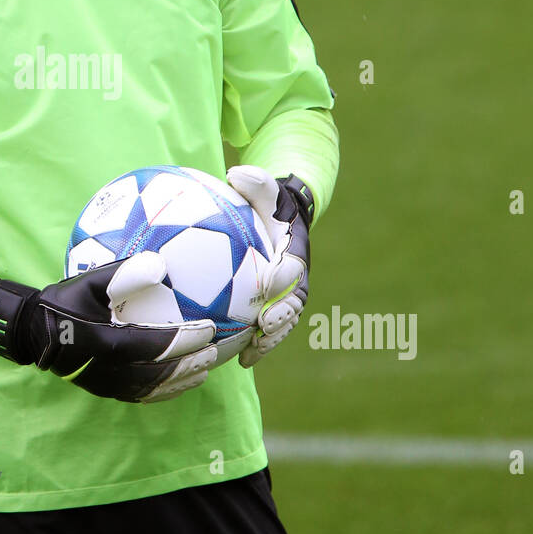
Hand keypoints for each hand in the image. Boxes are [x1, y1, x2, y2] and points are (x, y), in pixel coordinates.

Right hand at [0, 251, 217, 403]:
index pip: (151, 345)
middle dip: (188, 365)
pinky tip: (179, 384)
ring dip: (180, 382)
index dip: (182, 340)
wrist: (32, 333)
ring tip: (203, 371)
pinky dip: (163, 392)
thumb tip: (160, 264)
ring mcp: (103, 384)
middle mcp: (104, 369)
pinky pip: (139, 397)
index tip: (206, 329)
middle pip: (156, 374)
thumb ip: (122, 274)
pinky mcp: (102, 391)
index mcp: (101, 341)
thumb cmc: (63, 303)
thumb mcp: (88, 282)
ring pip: (151, 390)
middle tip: (212, 353)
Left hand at [224, 166, 314, 366]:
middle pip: (295, 299)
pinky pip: (270, 330)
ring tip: (254, 351)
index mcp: (294, 247)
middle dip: (283, 314)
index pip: (292, 261)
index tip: (269, 280)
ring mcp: (288, 294)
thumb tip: (236, 173)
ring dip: (272, 337)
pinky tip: (241, 360)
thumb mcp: (263, 188)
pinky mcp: (275, 307)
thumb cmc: (267, 203)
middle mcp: (296, 274)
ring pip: (285, 320)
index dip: (284, 272)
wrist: (279, 221)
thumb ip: (255, 181)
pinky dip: (260, 345)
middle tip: (265, 324)